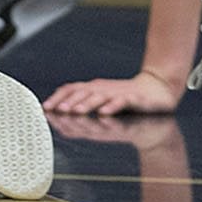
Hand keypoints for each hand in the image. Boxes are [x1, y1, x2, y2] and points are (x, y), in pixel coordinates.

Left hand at [43, 67, 184, 116]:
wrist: (155, 92)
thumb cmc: (125, 99)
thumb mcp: (101, 101)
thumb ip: (82, 105)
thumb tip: (57, 111)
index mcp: (93, 88)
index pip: (71, 89)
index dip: (58, 97)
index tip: (45, 107)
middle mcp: (103, 89)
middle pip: (83, 92)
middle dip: (69, 101)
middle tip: (58, 110)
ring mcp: (118, 93)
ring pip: (100, 97)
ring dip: (87, 104)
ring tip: (77, 111)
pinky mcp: (134, 99)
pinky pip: (122, 102)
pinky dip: (112, 107)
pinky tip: (105, 112)